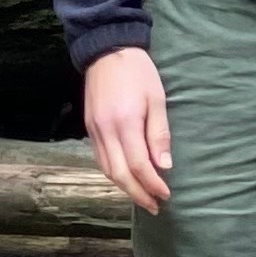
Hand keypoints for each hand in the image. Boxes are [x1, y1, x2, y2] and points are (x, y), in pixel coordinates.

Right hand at [83, 46, 172, 212]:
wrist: (107, 49)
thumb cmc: (138, 72)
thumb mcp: (157, 99)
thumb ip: (159, 134)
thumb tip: (164, 166)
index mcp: (125, 123)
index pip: (139, 165)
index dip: (152, 184)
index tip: (166, 195)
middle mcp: (105, 131)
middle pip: (120, 174)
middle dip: (138, 194)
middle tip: (154, 206)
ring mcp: (94, 130)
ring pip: (107, 170)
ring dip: (125, 187)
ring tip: (142, 196)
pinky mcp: (90, 128)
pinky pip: (100, 159)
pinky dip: (114, 173)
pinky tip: (126, 177)